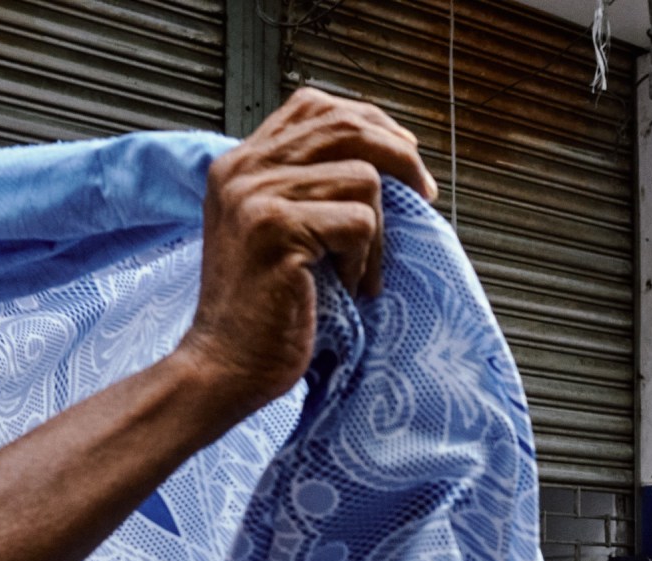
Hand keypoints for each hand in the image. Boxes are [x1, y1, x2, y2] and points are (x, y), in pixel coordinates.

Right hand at [178, 87, 437, 420]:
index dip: (370, 121)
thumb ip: (309, 189)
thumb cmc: (264, 310)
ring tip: (359, 272)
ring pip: (362, 178)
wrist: (226, 365)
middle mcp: (242, 170)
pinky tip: (347, 288)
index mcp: (241, 164)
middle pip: (344, 127)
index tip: (406, 154)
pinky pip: (359, 223)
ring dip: (378, 233)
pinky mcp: (275, 230)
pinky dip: (366, 260)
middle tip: (425, 194)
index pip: (313, 104)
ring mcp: (255, 196)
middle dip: (400, 157)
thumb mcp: (280, 233)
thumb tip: (390, 159)